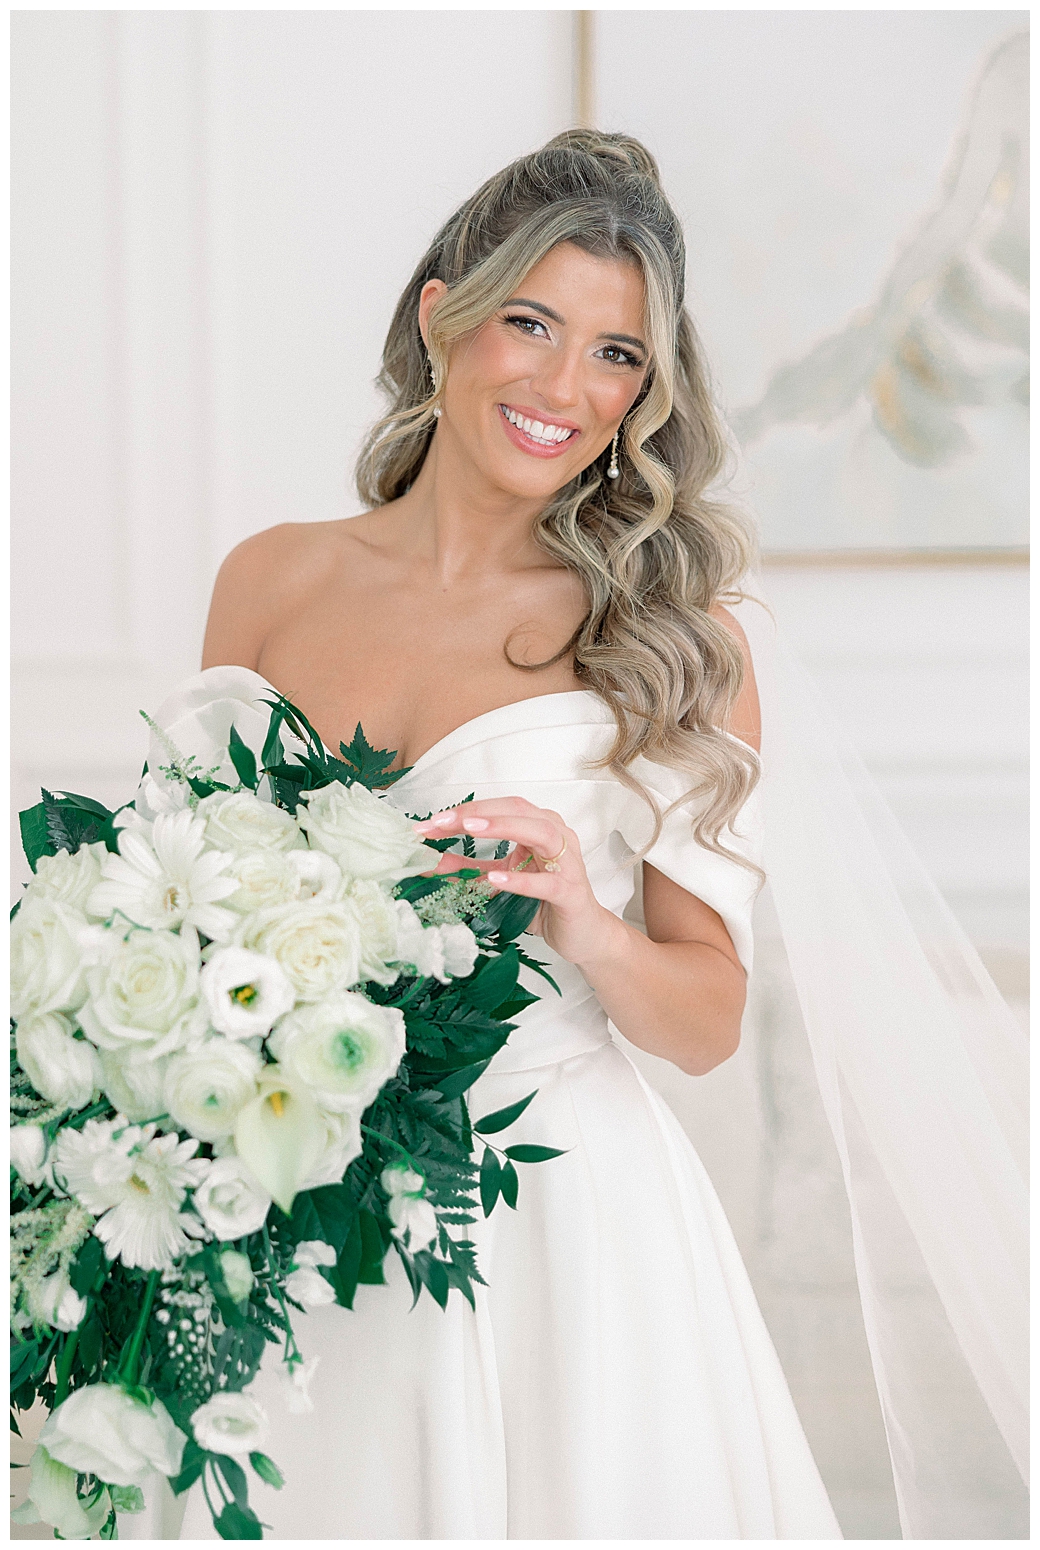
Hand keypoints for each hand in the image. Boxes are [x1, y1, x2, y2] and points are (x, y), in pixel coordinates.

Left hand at [413, 797, 623, 969]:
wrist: (583, 934)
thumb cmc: (545, 903)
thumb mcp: (499, 882)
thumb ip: (470, 869)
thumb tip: (430, 863)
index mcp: (537, 828)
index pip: (499, 809)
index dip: (465, 811)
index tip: (429, 824)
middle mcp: (555, 836)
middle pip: (518, 810)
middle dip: (478, 812)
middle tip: (442, 820)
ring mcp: (568, 862)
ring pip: (540, 833)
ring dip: (504, 827)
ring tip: (471, 830)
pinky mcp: (571, 892)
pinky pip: (548, 882)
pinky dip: (522, 880)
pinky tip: (497, 879)